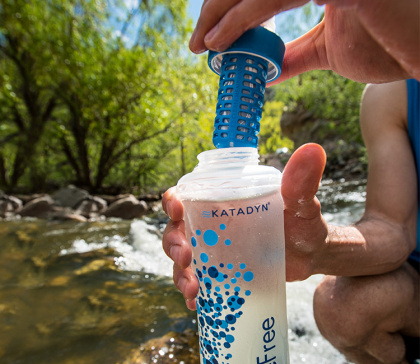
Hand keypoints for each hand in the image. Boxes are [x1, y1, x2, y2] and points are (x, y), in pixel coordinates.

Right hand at [162, 143, 327, 309]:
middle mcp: (212, 226)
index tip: (177, 209)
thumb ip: (302, 182)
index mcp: (223, 203)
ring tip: (194, 289)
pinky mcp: (222, 274)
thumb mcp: (302, 204)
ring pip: (183, 261)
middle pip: (177, 231)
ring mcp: (215, 252)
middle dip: (173, 243)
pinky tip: (198, 303)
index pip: (187, 196)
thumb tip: (313, 150)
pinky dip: (194, 293)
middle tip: (186, 256)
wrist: (313, 254)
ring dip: (180, 274)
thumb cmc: (304, 223)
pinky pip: (199, 283)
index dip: (173, 201)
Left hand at [190, 0, 417, 82]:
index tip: (207, 36)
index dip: (231, 7)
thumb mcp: (327, 49)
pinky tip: (222, 39)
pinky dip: (247, 15)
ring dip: (226, 12)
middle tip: (196, 39)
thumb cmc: (386, 44)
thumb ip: (294, 54)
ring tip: (205, 42)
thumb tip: (266, 68)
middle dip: (219, 6)